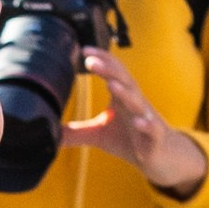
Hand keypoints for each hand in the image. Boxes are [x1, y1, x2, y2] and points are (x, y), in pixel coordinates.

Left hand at [66, 44, 208, 197]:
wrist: (161, 157)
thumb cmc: (130, 140)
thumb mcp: (98, 135)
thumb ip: (75, 132)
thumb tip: (48, 133)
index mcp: (122, 99)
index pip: (113, 74)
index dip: (101, 61)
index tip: (83, 50)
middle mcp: (135, 104)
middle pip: (124, 82)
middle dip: (109, 70)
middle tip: (92, 60)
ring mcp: (146, 120)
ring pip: (138, 103)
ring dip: (126, 93)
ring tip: (112, 85)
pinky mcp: (154, 138)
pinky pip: (152, 129)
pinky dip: (146, 125)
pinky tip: (139, 122)